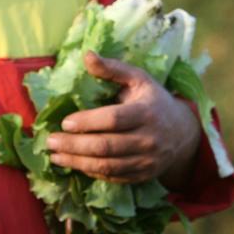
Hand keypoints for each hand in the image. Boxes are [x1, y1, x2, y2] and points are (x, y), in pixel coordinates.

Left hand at [45, 51, 200, 188]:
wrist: (182, 133)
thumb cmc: (153, 101)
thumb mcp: (138, 79)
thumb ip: (112, 68)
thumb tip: (87, 55)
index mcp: (147, 112)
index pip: (114, 119)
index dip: (88, 122)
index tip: (64, 122)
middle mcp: (149, 139)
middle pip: (107, 146)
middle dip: (75, 145)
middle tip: (51, 141)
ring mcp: (147, 161)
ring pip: (108, 166)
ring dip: (78, 163)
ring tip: (55, 156)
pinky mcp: (143, 176)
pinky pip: (113, 178)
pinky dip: (91, 173)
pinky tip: (74, 165)